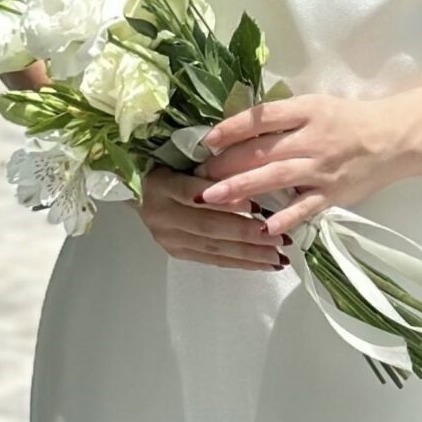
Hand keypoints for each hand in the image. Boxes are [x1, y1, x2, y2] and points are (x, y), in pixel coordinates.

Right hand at [138, 162, 287, 270]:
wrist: (143, 190)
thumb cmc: (173, 165)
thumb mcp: (186, 157)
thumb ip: (211, 167)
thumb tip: (255, 170)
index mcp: (161, 184)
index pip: (193, 193)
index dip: (224, 202)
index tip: (256, 207)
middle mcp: (160, 214)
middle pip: (206, 226)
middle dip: (246, 234)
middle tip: (279, 238)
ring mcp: (167, 237)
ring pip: (212, 247)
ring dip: (248, 254)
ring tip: (278, 256)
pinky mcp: (176, 252)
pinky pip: (211, 260)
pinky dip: (240, 262)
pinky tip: (264, 264)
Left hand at [193, 92, 414, 240]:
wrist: (394, 138)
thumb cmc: (349, 120)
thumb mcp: (315, 105)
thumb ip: (282, 117)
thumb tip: (239, 129)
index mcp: (306, 111)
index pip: (261, 117)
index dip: (230, 128)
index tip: (206, 140)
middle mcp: (311, 138)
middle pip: (261, 150)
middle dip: (225, 164)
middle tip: (197, 176)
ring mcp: (321, 168)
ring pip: (274, 178)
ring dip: (240, 188)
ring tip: (211, 198)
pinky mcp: (332, 193)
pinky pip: (304, 208)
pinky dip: (283, 218)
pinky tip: (261, 228)